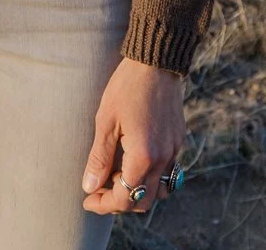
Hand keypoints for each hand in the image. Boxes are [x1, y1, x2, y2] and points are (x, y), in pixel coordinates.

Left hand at [81, 57, 185, 213]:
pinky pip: (167, 172)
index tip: (87, 199)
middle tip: (99, 190)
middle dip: (120, 202)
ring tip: (116, 175)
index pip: (124, 198)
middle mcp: (163, 159)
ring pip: (159, 190)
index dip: (103, 204)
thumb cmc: (127, 87)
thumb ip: (99, 158)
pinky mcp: (178, 141)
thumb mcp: (105, 121)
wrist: (156, 62)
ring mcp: (174, 150)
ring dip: (137, 191)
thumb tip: (89, 187)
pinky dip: (149, 177)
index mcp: (144, 156)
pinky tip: (132, 160)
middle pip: (144, 201)